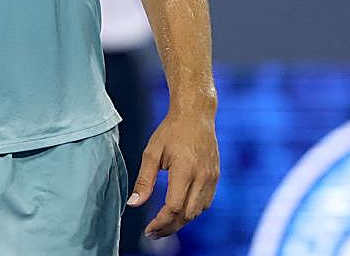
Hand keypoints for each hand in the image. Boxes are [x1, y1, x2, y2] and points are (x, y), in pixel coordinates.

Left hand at [130, 107, 219, 239]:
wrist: (195, 115)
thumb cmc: (170, 131)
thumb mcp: (152, 152)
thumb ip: (144, 180)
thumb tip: (134, 204)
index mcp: (184, 170)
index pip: (174, 207)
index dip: (160, 222)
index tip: (148, 229)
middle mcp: (202, 177)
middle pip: (187, 215)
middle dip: (170, 228)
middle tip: (153, 233)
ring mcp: (212, 178)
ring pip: (198, 212)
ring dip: (181, 222)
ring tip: (163, 224)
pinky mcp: (216, 177)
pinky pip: (205, 203)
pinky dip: (192, 211)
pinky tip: (179, 211)